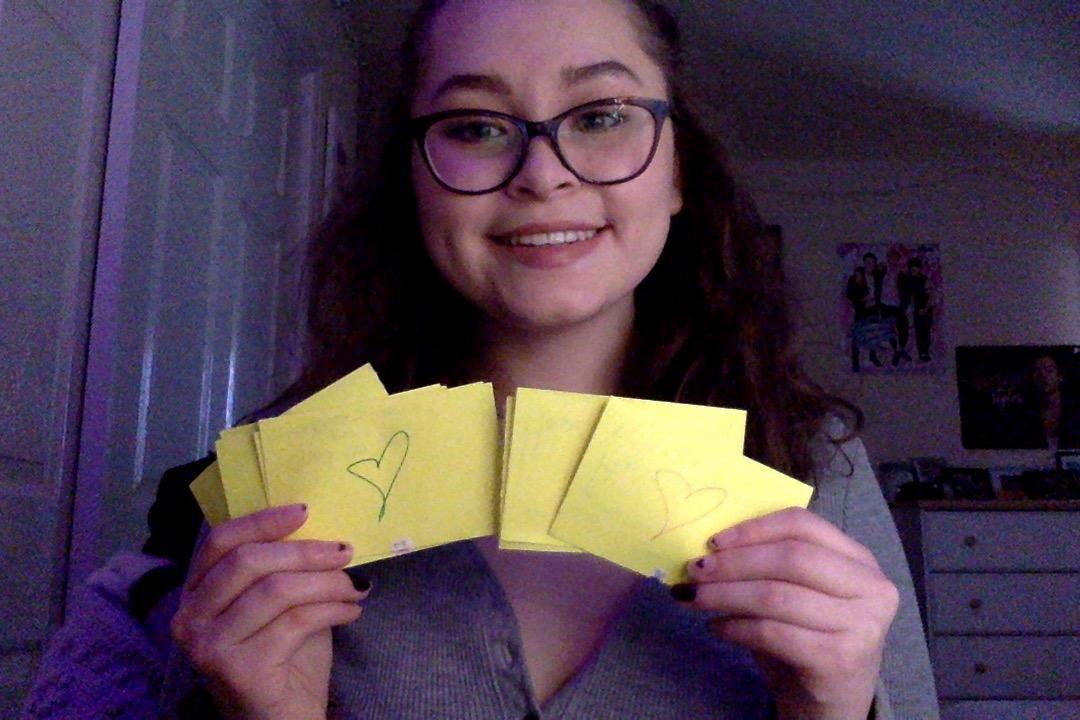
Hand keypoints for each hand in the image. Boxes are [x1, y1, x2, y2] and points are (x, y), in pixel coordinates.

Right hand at [171, 504, 368, 719]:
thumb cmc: (284, 660)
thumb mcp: (280, 605)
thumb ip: (284, 569)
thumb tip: (320, 527)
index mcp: (195, 595)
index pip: (221, 541)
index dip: (263, 520)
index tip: (305, 511)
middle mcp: (190, 619)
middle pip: (248, 561)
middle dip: (304, 551)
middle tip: (345, 551)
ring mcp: (208, 646)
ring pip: (275, 591)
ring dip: (326, 582)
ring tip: (356, 586)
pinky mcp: (236, 669)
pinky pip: (294, 622)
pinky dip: (332, 610)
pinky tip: (352, 611)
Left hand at [672, 508, 897, 719]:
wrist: (829, 706)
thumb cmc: (806, 640)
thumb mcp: (795, 592)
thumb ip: (767, 564)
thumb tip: (708, 548)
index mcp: (859, 560)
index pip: (802, 525)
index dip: (753, 529)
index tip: (713, 541)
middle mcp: (871, 588)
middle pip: (790, 558)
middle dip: (734, 563)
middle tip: (694, 571)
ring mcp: (861, 624)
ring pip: (776, 595)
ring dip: (725, 595)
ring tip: (694, 598)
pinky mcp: (840, 658)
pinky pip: (772, 633)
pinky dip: (736, 628)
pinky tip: (717, 628)